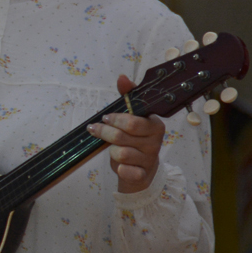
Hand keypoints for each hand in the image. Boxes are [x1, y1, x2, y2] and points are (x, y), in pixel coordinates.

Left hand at [87, 74, 164, 193]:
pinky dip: (120, 169)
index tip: (105, 118)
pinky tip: (121, 166)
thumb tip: (122, 77)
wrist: (142, 170)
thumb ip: (128, 96)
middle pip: (122, 136)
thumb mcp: (131, 116)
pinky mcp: (143, 175)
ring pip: (120, 153)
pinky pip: (126, 171)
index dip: (115, 120)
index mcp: (154, 125)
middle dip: (105, 133)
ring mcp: (150, 159)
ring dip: (111, 151)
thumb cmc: (134, 138)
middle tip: (96, 130)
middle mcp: (155, 142)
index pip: (132, 122)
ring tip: (112, 148)